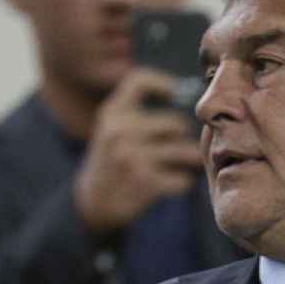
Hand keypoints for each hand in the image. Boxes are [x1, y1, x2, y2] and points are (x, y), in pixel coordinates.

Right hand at [74, 67, 202, 236]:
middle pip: (176, 123)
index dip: (163, 83)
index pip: (138, 81)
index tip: (174, 94)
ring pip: (184, 151)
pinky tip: (176, 182)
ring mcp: (133, 157)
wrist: (93, 202)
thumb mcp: (111, 128)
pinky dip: (184, 182)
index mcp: (111, 113)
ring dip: (190, 159)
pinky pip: (183, 179)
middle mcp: (120, 131)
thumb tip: (186, 93)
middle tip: (180, 146)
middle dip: (181, 137)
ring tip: (188, 163)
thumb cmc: (112, 160)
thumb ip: (137, 111)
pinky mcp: (145, 183)